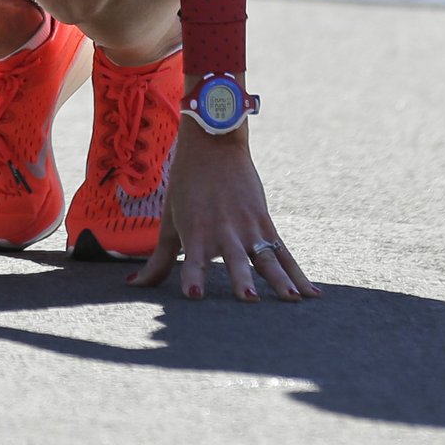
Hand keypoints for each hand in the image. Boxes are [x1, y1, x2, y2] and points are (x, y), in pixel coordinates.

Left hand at [132, 125, 315, 302]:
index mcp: (196, 233)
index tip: (194, 296)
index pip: (193, 261)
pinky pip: (284, 253)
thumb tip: (133, 285)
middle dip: (242, 280)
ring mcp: (248, 228)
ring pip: (267, 258)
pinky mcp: (265, 222)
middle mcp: (224, 232)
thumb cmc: (186, 185)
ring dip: (279, 280)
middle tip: (249, 300)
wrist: (214, 143)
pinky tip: (310, 294)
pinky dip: (298, 273)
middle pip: (235, 261)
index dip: (193, 277)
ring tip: (291, 299)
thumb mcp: (169, 220)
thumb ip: (157, 259)